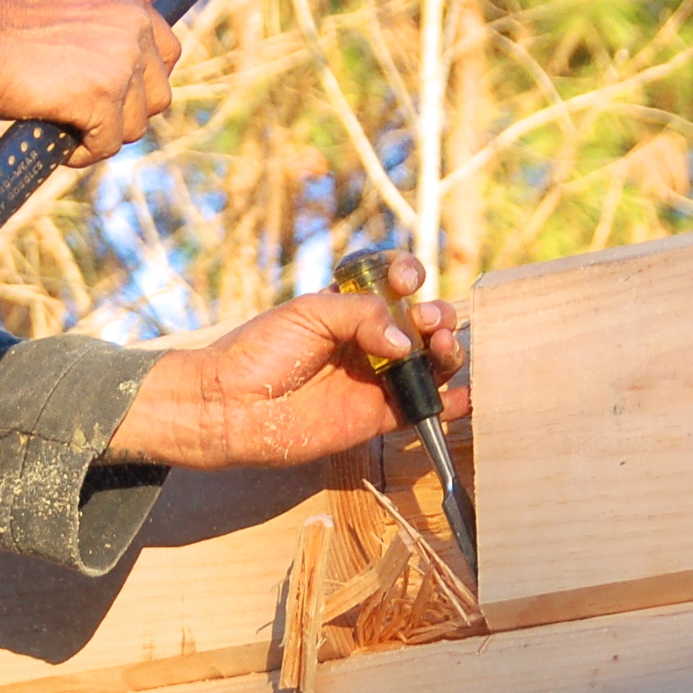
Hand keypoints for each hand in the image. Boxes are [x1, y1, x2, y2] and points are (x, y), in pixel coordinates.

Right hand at [0, 0, 178, 165]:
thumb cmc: (11, 24)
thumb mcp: (76, 1)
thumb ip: (117, 7)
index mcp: (128, 1)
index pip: (168, 53)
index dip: (143, 82)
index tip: (112, 92)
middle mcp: (134, 27)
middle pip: (157, 96)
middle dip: (125, 113)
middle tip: (85, 114)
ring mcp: (121, 63)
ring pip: (134, 125)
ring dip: (103, 135)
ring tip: (67, 126)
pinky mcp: (102, 97)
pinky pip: (107, 144)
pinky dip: (83, 153)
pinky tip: (60, 142)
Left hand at [105, 253, 468, 471]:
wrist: (230, 405)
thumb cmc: (260, 351)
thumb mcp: (310, 313)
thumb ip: (363, 315)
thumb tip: (406, 342)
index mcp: (349, 306)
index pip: (395, 283)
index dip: (409, 276)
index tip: (405, 281)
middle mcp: (368, 341)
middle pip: (423, 323)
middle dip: (437, 316)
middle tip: (427, 322)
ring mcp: (375, 379)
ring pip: (429, 363)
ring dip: (447, 352)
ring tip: (440, 349)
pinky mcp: (375, 417)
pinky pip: (420, 408)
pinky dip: (448, 403)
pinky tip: (462, 396)